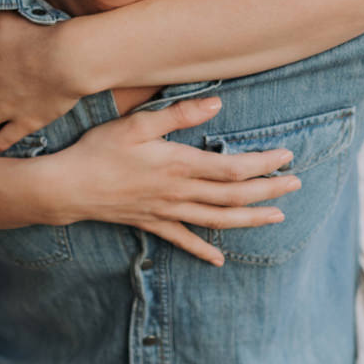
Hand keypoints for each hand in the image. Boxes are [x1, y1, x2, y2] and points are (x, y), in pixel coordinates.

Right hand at [47, 96, 300, 266]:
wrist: (67, 187)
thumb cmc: (99, 149)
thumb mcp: (137, 123)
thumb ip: (178, 114)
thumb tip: (217, 104)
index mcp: (179, 164)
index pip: (233, 167)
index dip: (263, 163)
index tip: (287, 156)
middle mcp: (178, 192)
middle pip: (233, 195)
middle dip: (268, 191)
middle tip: (296, 185)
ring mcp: (166, 211)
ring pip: (217, 220)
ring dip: (249, 219)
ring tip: (276, 217)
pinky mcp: (151, 223)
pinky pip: (182, 240)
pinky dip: (202, 250)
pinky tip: (219, 260)